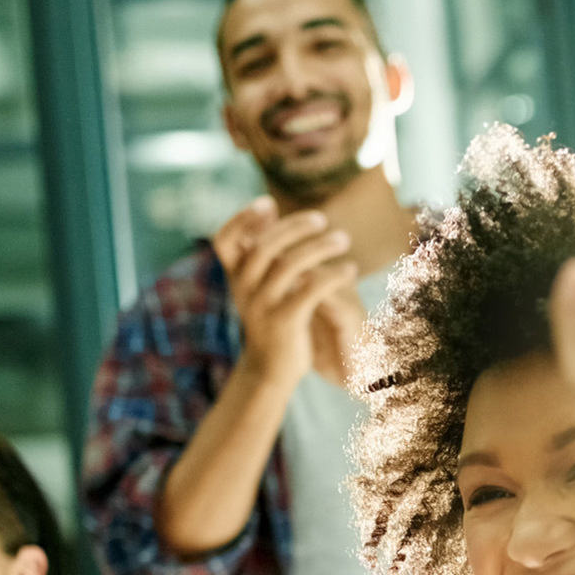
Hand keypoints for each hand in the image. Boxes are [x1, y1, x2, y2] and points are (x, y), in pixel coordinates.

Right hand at [216, 197, 359, 388]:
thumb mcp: (258, 283)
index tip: (268, 203)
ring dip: (320, 247)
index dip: (242, 219)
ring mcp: (263, 306)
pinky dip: (333, 275)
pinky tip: (350, 269)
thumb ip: (262, 249)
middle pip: (264, 246)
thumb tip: (269, 206)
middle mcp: (244, 289)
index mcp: (235, 277)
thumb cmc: (269, 318)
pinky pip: (311, 290)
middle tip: (322, 220)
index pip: (224, 240)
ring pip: (290, 265)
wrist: (270, 371)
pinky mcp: (285, 322)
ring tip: (343, 239)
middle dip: (295, 227)